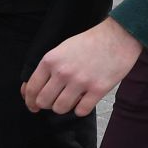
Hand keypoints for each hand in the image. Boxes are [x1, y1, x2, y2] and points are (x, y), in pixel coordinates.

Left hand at [22, 18, 142, 116]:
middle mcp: (63, 72)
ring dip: (64, 107)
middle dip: (48, 104)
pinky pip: (81, 111)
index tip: (33, 106)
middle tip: (55, 101)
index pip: (32, 89)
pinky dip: (81, 109)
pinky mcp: (98, 89)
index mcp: (51, 60)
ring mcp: (80, 82)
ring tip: (72, 99)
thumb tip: (28, 90)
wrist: (119, 36)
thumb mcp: (62, 49)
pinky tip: (85, 101)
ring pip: (60, 108)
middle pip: (44, 102)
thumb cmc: (90, 42)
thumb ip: (47, 68)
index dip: (30, 101)